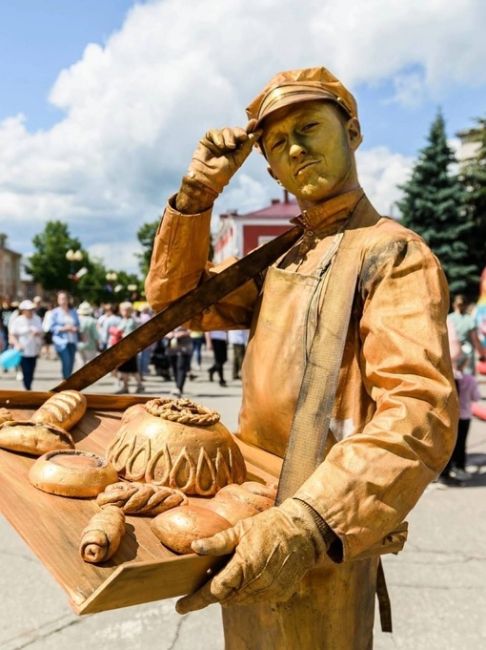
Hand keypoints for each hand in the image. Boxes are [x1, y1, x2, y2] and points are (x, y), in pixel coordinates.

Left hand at [175, 499, 326, 613]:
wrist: (303, 530)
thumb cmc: (269, 525)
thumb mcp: (242, 528)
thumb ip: (218, 542)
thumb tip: (195, 547)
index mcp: (245, 565)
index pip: (214, 590)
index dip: (196, 600)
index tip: (180, 606)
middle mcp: (258, 583)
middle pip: (227, 598)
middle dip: (215, 591)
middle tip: (209, 576)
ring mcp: (271, 591)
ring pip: (241, 600)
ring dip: (233, 592)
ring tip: (233, 571)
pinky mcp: (281, 594)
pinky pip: (258, 599)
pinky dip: (250, 591)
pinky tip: (252, 574)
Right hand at [186, 120, 261, 195]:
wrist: (208, 178)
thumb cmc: (223, 173)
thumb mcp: (239, 159)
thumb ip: (248, 145)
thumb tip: (259, 131)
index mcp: (236, 149)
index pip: (243, 136)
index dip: (249, 129)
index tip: (254, 122)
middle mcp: (227, 143)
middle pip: (236, 130)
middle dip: (240, 133)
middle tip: (243, 137)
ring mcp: (217, 141)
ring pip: (226, 130)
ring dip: (229, 137)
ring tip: (229, 147)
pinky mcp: (207, 139)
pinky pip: (214, 132)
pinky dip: (218, 137)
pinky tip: (220, 146)